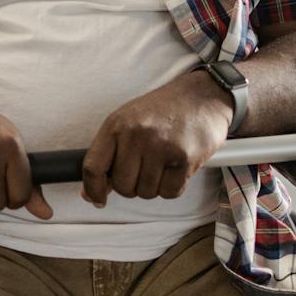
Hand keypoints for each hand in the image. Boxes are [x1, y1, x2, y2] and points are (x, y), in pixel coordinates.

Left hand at [81, 69, 233, 207]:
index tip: (98, 199)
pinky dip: (173, 186)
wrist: (203, 96)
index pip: (93, 167)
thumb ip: (110, 153)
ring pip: (146, 192)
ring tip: (163, 163)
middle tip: (145, 170)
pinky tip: (177, 167)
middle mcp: (136, 135)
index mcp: (117, 125)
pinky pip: (170, 192)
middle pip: (122, 186)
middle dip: (133, 186)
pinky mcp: (184, 159)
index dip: (93, 189)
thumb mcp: (129, 121)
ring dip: (155, 185)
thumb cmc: (165, 110)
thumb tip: (91, 190)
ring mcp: (160, 147)